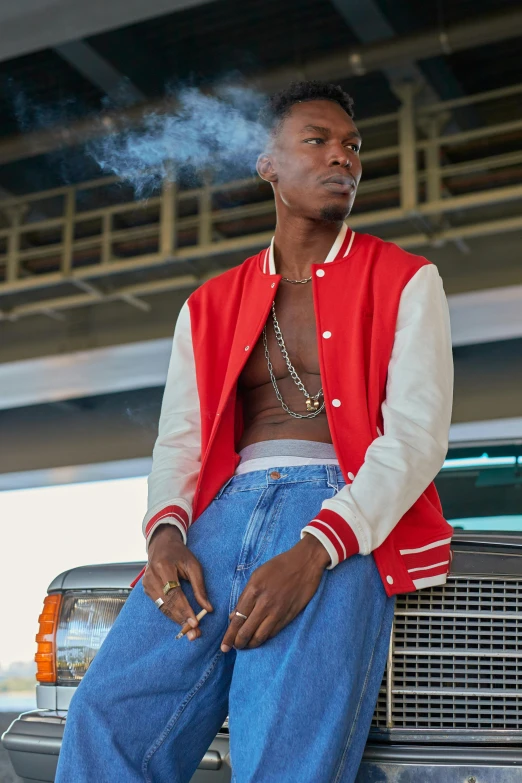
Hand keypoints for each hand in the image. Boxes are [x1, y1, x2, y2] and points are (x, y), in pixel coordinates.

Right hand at [143, 524, 212, 640]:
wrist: (162, 545)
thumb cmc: (180, 554)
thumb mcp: (194, 566)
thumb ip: (200, 588)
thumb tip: (208, 609)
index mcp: (163, 567)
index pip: (175, 594)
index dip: (185, 610)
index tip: (195, 623)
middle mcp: (151, 577)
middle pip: (167, 604)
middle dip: (181, 619)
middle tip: (194, 633)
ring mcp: (146, 584)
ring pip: (162, 607)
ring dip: (176, 620)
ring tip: (189, 631)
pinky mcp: (146, 589)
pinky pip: (159, 606)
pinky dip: (170, 614)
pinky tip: (180, 621)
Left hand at [220, 533, 329, 651]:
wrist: (305, 562)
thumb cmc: (279, 566)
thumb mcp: (257, 575)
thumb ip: (244, 596)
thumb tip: (233, 616)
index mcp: (254, 590)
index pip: (237, 619)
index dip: (229, 635)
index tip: (224, 645)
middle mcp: (264, 603)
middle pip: (246, 631)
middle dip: (237, 643)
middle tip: (233, 648)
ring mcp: (278, 611)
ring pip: (260, 636)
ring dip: (251, 644)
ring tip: (245, 646)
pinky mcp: (289, 615)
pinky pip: (273, 632)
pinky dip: (264, 638)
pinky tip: (259, 638)